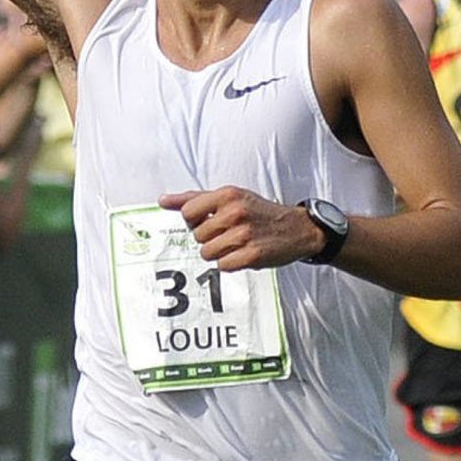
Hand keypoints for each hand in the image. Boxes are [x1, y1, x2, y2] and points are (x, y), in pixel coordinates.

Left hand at [159, 186, 313, 271]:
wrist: (297, 228)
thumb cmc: (258, 211)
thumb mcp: (229, 196)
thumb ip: (194, 198)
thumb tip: (163, 201)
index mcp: (227, 194)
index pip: (188, 213)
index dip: (194, 221)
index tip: (207, 221)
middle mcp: (235, 212)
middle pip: (198, 236)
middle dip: (209, 237)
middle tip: (228, 233)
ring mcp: (243, 234)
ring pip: (207, 253)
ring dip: (219, 252)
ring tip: (235, 244)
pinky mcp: (252, 255)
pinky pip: (222, 266)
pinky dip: (230, 263)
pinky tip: (242, 253)